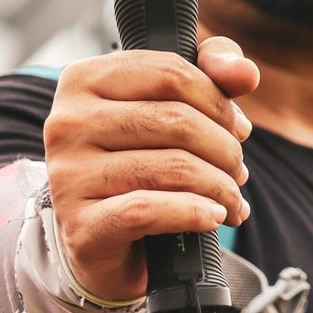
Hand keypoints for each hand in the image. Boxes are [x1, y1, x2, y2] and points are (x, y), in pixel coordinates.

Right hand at [43, 37, 258, 302]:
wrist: (102, 241)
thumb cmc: (137, 161)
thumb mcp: (170, 105)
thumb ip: (211, 72)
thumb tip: (245, 73)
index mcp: (82, 80)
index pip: (169, 73)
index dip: (218, 102)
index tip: (238, 129)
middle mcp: (67, 123)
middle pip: (176, 120)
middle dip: (224, 148)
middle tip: (238, 170)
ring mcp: (68, 175)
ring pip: (172, 167)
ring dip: (219, 186)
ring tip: (231, 199)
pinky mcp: (80, 225)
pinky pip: (149, 210)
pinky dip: (194, 213)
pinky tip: (213, 217)